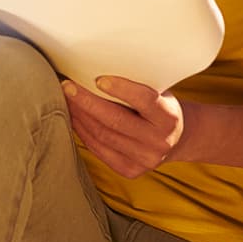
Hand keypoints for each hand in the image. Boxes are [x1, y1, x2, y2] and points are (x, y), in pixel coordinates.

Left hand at [61, 75, 187, 179]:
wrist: (176, 140)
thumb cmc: (159, 107)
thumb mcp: (159, 93)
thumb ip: (137, 86)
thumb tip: (95, 70)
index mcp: (169, 117)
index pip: (144, 100)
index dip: (121, 88)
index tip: (98, 78)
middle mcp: (159, 141)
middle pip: (116, 120)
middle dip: (87, 102)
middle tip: (67, 86)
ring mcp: (145, 160)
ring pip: (103, 136)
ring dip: (80, 116)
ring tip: (66, 99)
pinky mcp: (130, 170)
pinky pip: (99, 149)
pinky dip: (83, 132)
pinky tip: (74, 117)